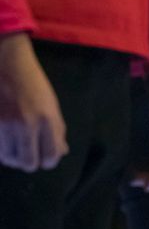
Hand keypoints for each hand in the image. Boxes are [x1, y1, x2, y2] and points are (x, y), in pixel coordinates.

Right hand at [0, 33, 67, 171]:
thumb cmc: (32, 83)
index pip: (51, 154)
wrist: (6, 65)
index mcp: (47, 119)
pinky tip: (7, 144)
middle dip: (31, 163)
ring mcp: (6, 126)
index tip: (47, 158)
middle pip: (29, 163)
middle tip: (31, 156)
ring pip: (10, 160)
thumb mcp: (51, 104)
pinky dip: (3, 151)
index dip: (50, 161)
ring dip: (15, 158)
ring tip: (18, 150)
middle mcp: (27, 125)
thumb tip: (62, 152)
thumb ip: (57, 128)